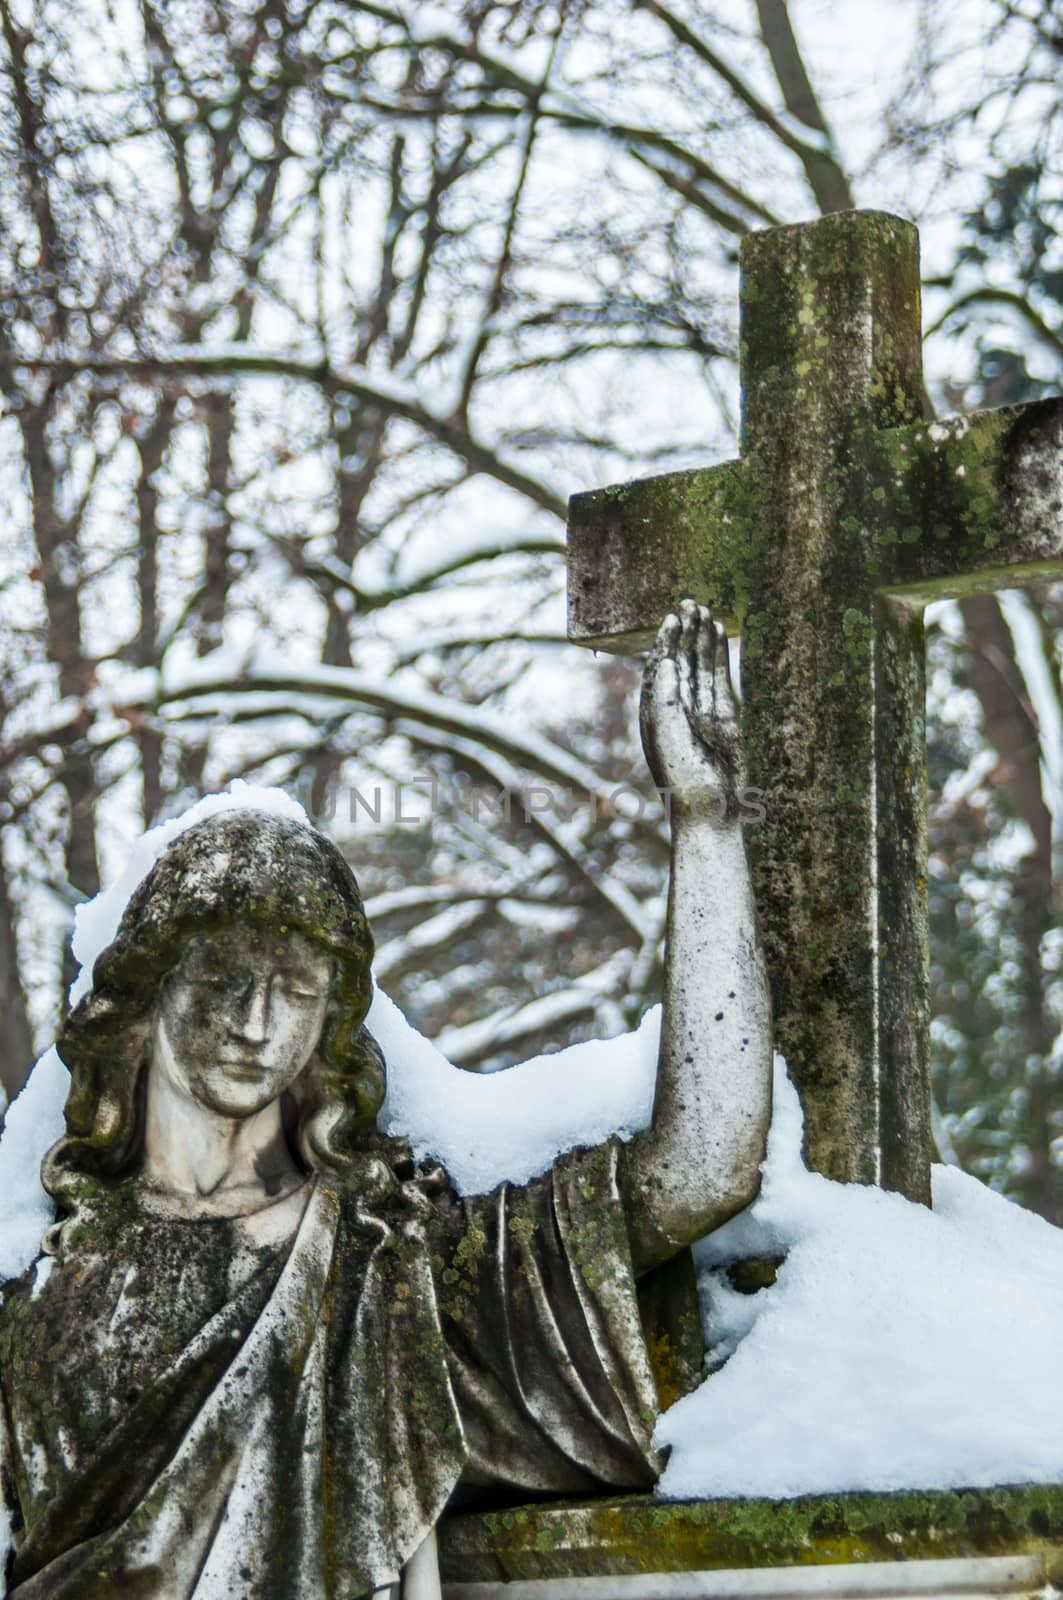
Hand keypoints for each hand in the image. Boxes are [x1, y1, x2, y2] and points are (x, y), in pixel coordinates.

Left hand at [639, 599, 742, 822]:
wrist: (713, 808)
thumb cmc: (684, 777)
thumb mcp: (668, 736)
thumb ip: (667, 699)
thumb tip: (668, 662)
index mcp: (656, 713)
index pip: (659, 668)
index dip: (665, 642)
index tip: (671, 618)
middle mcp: (677, 709)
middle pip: (681, 661)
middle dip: (683, 633)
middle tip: (689, 602)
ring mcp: (703, 711)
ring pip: (702, 667)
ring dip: (702, 639)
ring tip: (706, 610)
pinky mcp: (726, 717)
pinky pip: (721, 680)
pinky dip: (720, 657)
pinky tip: (720, 635)